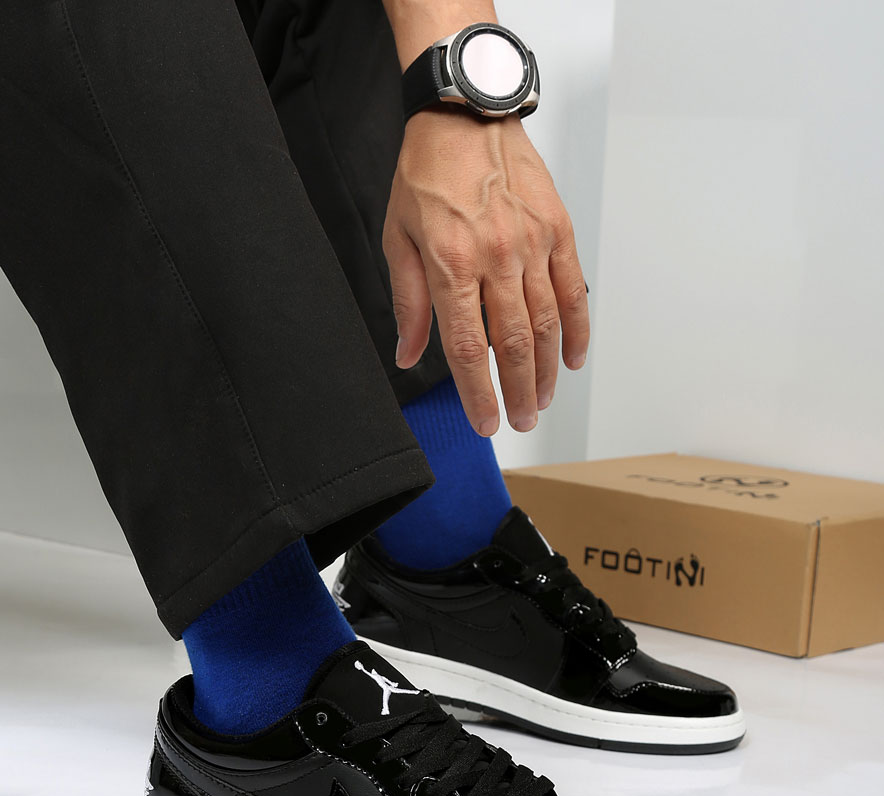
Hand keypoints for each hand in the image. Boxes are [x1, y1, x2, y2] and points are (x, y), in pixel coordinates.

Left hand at [383, 109, 589, 434]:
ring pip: (546, 324)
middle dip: (517, 392)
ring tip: (542, 400)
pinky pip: (572, 290)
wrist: (465, 114)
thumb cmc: (426, 174)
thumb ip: (408, 303)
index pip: (467, 347)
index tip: (486, 423)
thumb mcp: (398, 238)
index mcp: (452, 263)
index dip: (479, 393)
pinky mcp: (557, 230)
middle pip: (513, 344)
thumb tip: (409, 355)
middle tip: (522, 421)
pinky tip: (571, 358)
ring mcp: (533, 244)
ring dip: (545, 371)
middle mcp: (497, 257)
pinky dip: (576, 329)